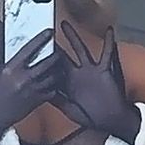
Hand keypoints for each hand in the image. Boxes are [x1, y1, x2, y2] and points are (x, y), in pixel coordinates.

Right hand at [0, 21, 60, 137]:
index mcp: (12, 68)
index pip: (30, 49)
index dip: (42, 39)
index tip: (50, 32)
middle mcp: (24, 78)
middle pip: (47, 62)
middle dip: (56, 53)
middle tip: (58, 48)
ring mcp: (33, 90)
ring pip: (53, 76)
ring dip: (58, 68)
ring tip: (60, 63)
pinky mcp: (38, 101)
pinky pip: (53, 89)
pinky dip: (56, 83)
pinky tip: (56, 78)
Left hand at [51, 21, 140, 143]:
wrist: (111, 119)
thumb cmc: (91, 116)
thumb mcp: (70, 109)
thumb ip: (57, 100)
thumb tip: (41, 93)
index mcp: (68, 83)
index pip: (53, 70)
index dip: (43, 61)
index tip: (32, 51)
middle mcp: (77, 74)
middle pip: (62, 56)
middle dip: (53, 45)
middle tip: (42, 32)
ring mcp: (90, 70)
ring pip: (79, 50)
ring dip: (72, 37)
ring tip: (64, 25)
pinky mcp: (103, 71)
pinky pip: (107, 54)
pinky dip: (110, 42)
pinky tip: (109, 31)